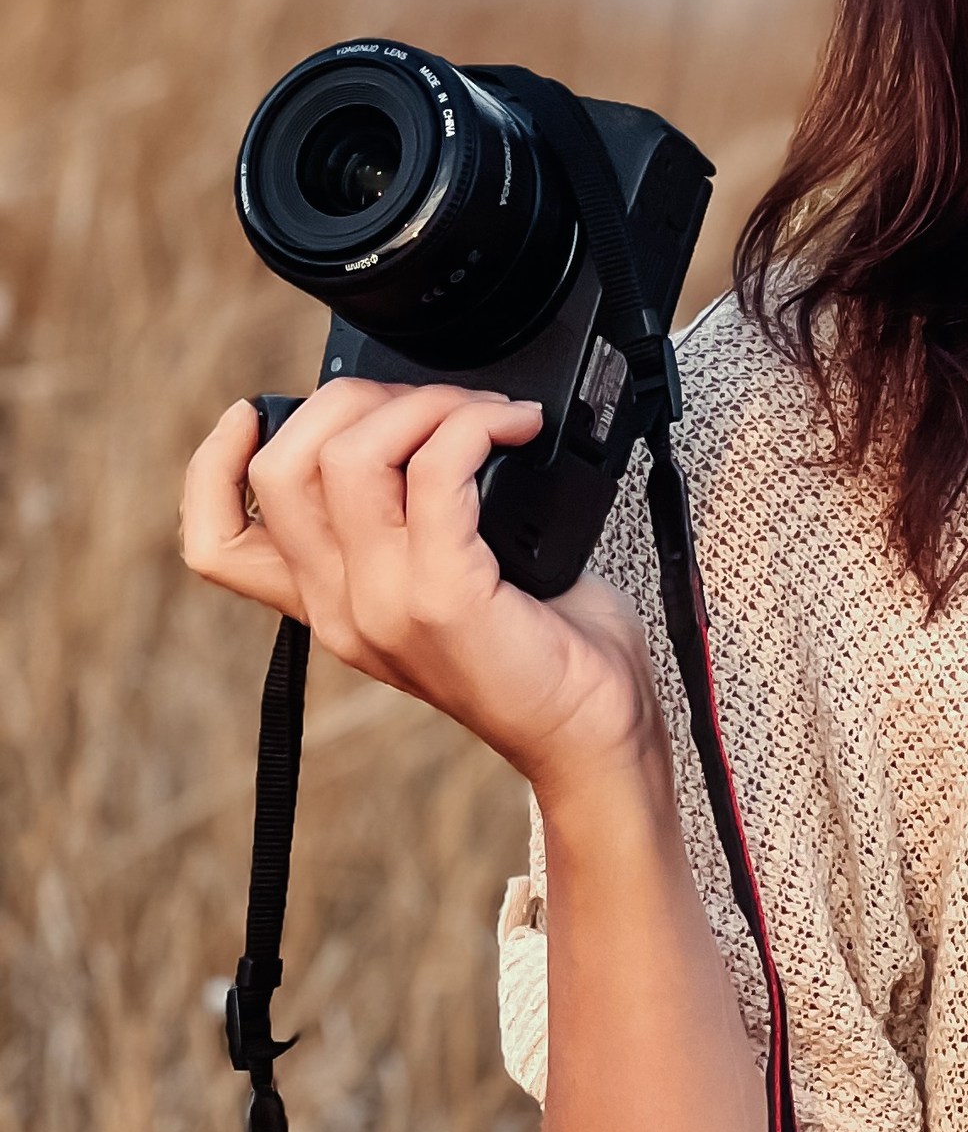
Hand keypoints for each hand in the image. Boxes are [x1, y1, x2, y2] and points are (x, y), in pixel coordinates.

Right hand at [180, 381, 659, 801]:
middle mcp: (341, 609)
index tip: (256, 412)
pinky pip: (435, 472)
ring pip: (348, 457)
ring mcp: (385, 605)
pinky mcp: (445, 598)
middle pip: (280, 468)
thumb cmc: (546, 649)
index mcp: (331, 604)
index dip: (212, 465)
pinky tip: (517, 427)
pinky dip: (476, 426)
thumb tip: (432, 427)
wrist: (590, 732)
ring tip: (489, 413)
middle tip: (438, 402)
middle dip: (354, 399)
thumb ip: (416, 526)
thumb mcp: (453, 584)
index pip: (216, 544)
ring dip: (425, 404)